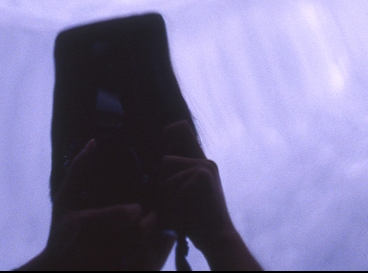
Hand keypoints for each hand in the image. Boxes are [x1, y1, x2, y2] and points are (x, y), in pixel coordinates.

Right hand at [19, 139, 174, 270]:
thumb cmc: (61, 235)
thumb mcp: (64, 202)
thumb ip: (78, 171)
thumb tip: (94, 142)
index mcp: (84, 224)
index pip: (128, 214)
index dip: (135, 211)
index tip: (136, 210)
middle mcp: (96, 249)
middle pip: (141, 232)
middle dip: (149, 224)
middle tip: (150, 219)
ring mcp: (109, 267)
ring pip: (148, 253)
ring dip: (155, 242)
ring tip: (151, 236)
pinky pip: (147, 269)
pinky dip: (155, 261)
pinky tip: (149, 253)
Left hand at [158, 121, 235, 252]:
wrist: (216, 239)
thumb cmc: (194, 222)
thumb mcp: (179, 195)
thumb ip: (169, 178)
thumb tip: (151, 166)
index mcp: (199, 162)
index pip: (181, 128)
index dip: (166, 134)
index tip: (159, 152)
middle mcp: (204, 160)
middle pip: (165, 158)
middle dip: (160, 179)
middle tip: (169, 200)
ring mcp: (205, 165)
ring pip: (166, 166)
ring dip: (165, 191)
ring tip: (178, 208)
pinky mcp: (204, 172)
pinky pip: (173, 180)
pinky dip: (174, 199)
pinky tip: (187, 211)